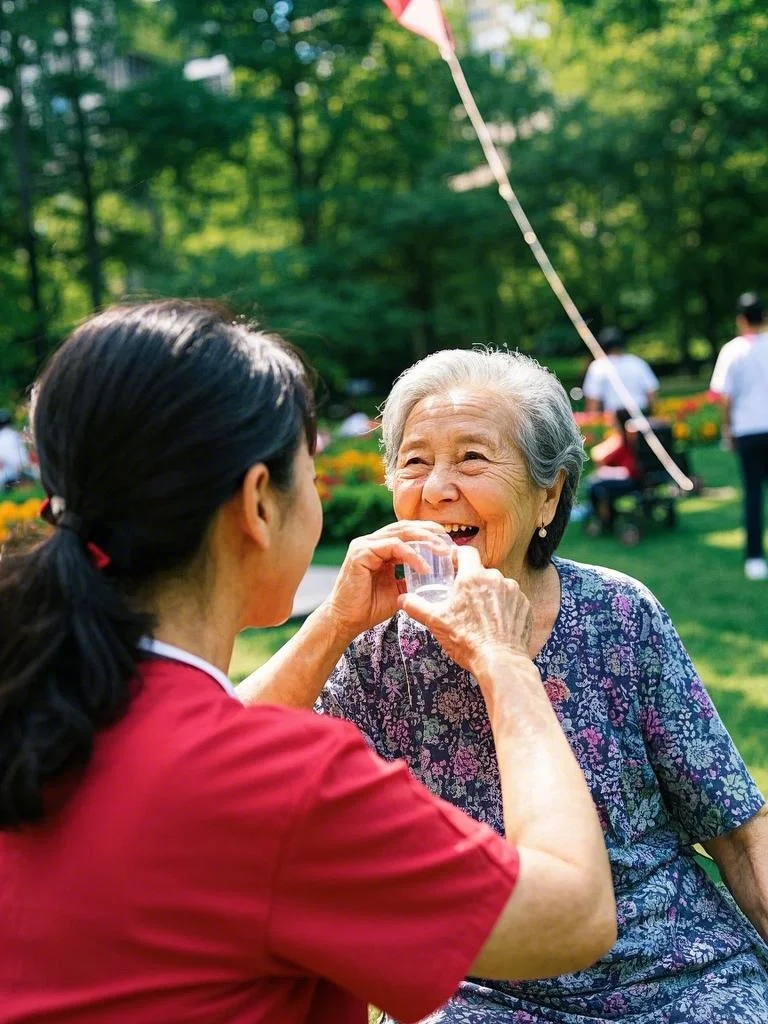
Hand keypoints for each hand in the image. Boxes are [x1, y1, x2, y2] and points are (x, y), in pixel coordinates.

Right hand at [323, 520, 452, 642]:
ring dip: (425, 540)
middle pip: (406, 527)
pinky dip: (412, 555)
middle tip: (450, 542)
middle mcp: (371, 542)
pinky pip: (393, 547)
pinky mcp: (361, 552)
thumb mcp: (398, 590)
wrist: (347, 621)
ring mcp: (364, 545)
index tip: (449, 544)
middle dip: (430, 531)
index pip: (407, 532)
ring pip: (401, 533)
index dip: (429, 534)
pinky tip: (425, 567)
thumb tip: (433, 574)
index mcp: (379, 547)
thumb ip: (410, 578)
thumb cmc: (369, 607)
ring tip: (442, 551)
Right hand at [398, 545, 531, 672]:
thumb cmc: (467, 641)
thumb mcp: (436, 622)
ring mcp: (514, 592)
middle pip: (482, 572)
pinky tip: (497, 624)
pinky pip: (513, 600)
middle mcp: (496, 579)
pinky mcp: (525, 606)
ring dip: (490, 595)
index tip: (453, 564)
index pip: (466, 552)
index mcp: (473, 577)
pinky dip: (505, 608)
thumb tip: (402, 599)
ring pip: (498, 586)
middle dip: (473, 582)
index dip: (458, 556)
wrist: (500, 662)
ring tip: (482, 616)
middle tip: (464, 600)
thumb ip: (417, 607)